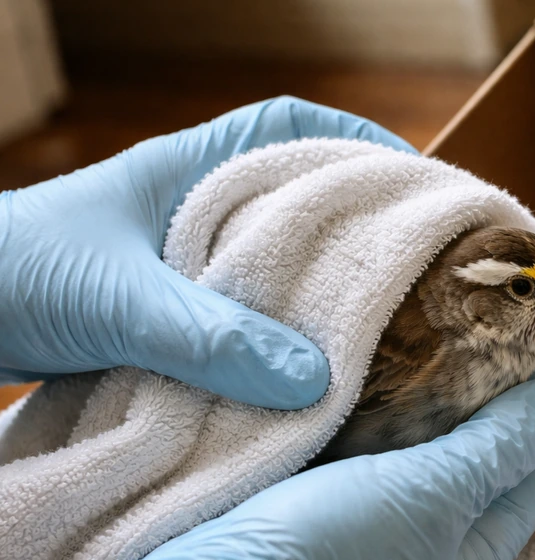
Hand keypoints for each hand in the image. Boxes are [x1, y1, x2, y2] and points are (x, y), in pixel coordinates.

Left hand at [0, 96, 415, 408]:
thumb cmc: (14, 275)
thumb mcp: (119, 299)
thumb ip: (213, 335)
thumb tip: (312, 379)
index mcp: (186, 171)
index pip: (288, 127)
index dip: (357, 142)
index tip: (414, 179)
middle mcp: (190, 211)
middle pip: (295, 199)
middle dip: (355, 223)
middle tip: (416, 261)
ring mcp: (178, 263)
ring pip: (271, 265)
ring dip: (317, 290)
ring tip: (375, 323)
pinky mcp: (166, 314)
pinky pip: (241, 317)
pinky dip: (276, 339)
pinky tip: (302, 372)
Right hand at [6, 350, 534, 559]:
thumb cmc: (336, 553)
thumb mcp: (435, 493)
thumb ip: (503, 442)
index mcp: (477, 552)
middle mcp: (435, 545)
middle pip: (484, 457)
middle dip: (492, 394)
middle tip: (491, 322)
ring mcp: (379, 527)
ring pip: (426, 448)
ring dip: (436, 396)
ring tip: (441, 329)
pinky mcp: (328, 508)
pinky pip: (375, 448)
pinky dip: (386, 408)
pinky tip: (379, 365)